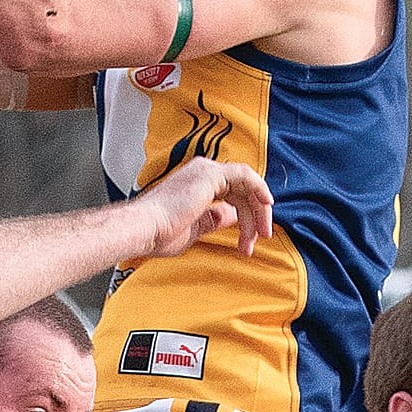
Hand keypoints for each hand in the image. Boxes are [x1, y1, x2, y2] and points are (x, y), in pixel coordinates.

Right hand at [139, 158, 273, 261]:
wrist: (144, 230)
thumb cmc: (159, 233)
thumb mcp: (195, 228)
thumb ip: (215, 219)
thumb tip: (231, 217)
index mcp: (195, 185)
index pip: (231, 195)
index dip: (245, 217)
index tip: (250, 238)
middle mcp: (200, 173)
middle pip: (241, 191)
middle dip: (254, 217)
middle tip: (260, 239)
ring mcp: (205, 171)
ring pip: (245, 185)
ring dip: (258, 210)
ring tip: (262, 234)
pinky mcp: (210, 174)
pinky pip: (244, 176)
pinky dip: (259, 188)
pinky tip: (267, 204)